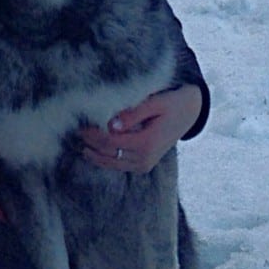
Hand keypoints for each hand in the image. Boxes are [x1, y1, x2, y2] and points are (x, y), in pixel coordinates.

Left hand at [78, 83, 202, 174]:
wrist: (190, 113)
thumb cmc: (173, 103)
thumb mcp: (156, 102)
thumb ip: (133, 113)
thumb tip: (110, 124)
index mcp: (146, 143)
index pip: (110, 142)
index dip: (92, 134)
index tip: (80, 124)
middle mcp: (144, 159)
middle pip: (107, 154)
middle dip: (90, 144)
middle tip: (77, 131)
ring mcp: (144, 165)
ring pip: (111, 164)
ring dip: (95, 155)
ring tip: (81, 143)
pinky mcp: (143, 166)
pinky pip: (119, 165)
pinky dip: (105, 159)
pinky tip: (94, 150)